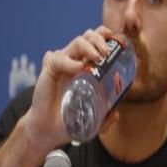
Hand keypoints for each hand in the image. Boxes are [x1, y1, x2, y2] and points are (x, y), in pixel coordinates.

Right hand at [22, 26, 113, 151]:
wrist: (49, 130)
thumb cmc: (69, 120)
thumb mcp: (93, 120)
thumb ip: (106, 118)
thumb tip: (117, 114)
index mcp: (87, 66)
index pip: (98, 42)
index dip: (108, 38)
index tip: (118, 42)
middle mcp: (75, 60)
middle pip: (89, 36)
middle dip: (100, 38)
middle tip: (107, 52)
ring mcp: (62, 63)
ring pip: (77, 41)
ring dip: (89, 46)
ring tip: (97, 57)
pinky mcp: (49, 68)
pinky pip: (59, 57)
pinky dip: (70, 61)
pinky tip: (77, 69)